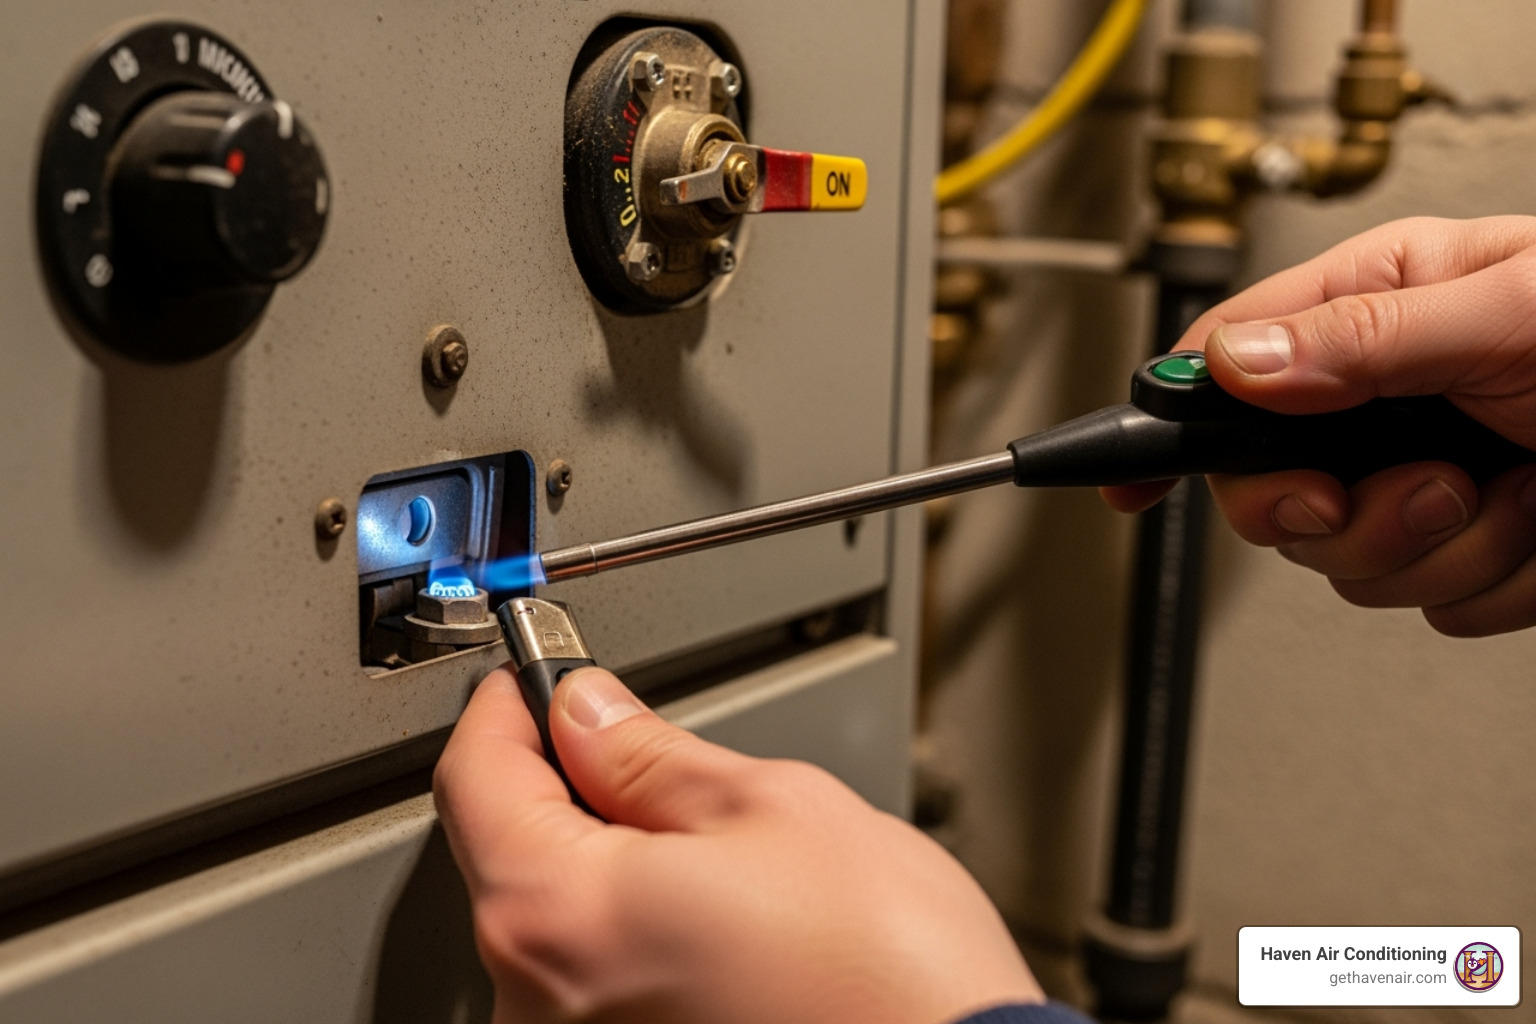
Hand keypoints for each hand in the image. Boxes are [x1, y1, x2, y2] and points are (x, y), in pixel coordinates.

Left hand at [434, 665, 1043, 1023]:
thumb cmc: (889, 977)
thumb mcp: (769, 807)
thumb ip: (650, 754)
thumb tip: (587, 713)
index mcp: (557, 917)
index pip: (475, 776)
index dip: (509, 706)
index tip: (540, 675)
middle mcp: (538, 1004)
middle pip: (508, 849)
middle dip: (565, 779)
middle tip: (635, 736)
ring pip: (556, 915)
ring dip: (604, 857)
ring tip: (711, 844)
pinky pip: (591, 977)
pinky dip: (630, 927)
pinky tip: (711, 916)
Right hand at [1103, 216, 1535, 635]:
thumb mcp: (1510, 313)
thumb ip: (1363, 339)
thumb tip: (1237, 366)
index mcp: (1376, 310)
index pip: (1225, 369)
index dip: (1162, 424)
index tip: (1119, 478)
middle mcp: (1386, 400)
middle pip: (1267, 492)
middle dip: (1336, 513)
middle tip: (1398, 491)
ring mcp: (1423, 479)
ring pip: (1348, 563)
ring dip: (1438, 547)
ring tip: (1509, 494)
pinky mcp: (1472, 549)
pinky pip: (1432, 604)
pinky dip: (1495, 583)